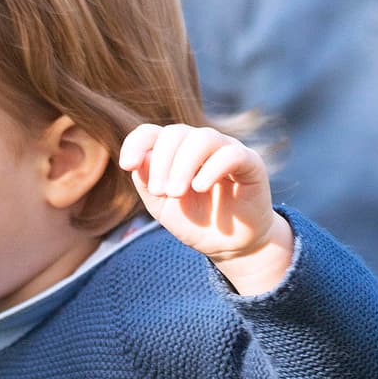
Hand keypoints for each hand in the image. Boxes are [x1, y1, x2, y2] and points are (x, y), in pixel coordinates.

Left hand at [119, 123, 292, 292]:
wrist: (231, 245)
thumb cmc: (196, 223)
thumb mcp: (163, 207)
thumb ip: (148, 182)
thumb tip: (138, 159)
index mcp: (175, 151)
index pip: (152, 133)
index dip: (136, 143)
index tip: (127, 165)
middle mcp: (200, 144)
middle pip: (175, 133)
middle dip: (162, 162)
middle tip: (162, 192)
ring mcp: (226, 149)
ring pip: (202, 138)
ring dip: (183, 165)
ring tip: (176, 193)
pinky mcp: (250, 162)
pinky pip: (230, 154)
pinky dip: (211, 168)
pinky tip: (199, 187)